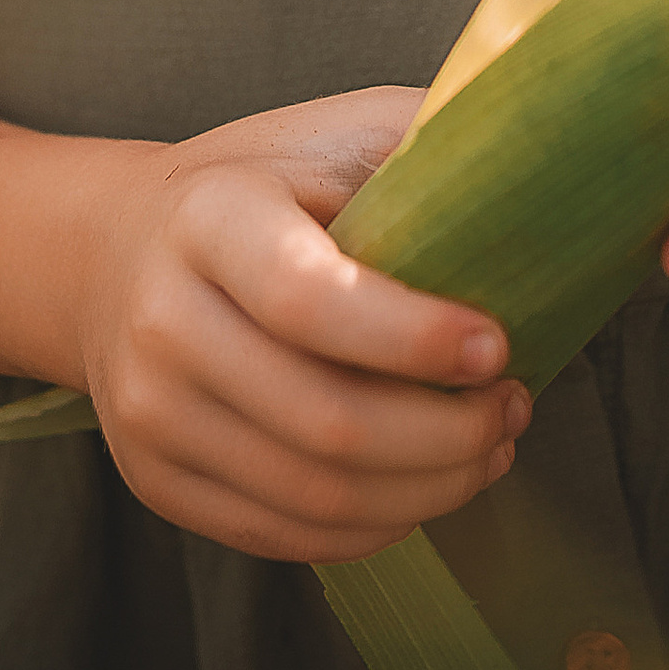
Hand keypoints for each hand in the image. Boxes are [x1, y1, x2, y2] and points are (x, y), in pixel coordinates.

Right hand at [76, 85, 528, 561]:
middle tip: (513, 407)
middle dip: (448, 435)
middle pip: (324, 422)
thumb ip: (427, 145)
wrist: (116, 252)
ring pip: (314, 494)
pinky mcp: (156, 480)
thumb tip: (552, 171)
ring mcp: (149, 413)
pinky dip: (376, 525)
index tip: (500, 347)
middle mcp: (161, 320)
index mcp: (207, 216)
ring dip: (429, 490)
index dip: (414, 340)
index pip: (308, 299)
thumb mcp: (333, 134)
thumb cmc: (261, 186)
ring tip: (488, 448)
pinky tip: (425, 484)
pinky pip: (284, 535)